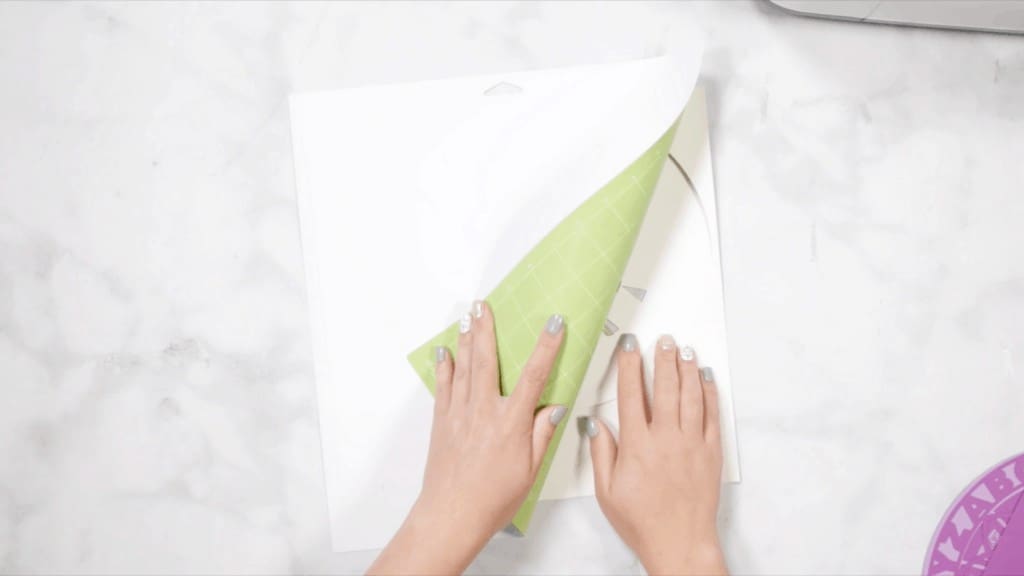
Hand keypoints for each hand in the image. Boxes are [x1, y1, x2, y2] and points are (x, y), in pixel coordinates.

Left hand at [369, 301, 566, 574]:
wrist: (451, 515)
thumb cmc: (493, 499)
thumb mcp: (530, 471)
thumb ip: (541, 435)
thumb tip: (554, 407)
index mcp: (511, 423)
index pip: (534, 375)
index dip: (546, 346)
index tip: (554, 322)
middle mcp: (484, 411)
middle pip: (487, 360)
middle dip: (487, 329)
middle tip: (485, 304)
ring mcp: (460, 414)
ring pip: (464, 367)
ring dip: (467, 339)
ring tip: (468, 317)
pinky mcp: (442, 422)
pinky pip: (444, 386)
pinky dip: (444, 367)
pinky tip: (445, 351)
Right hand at [585, 334, 726, 575]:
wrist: (679, 544)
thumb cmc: (641, 522)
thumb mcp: (606, 491)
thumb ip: (601, 454)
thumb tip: (595, 424)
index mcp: (636, 445)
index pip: (630, 394)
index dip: (629, 366)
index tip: (629, 346)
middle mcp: (665, 438)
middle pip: (663, 387)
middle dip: (662, 359)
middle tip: (663, 339)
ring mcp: (691, 443)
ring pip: (689, 395)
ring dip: (686, 369)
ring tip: (684, 350)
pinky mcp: (710, 452)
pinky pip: (712, 415)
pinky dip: (710, 393)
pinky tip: (706, 378)